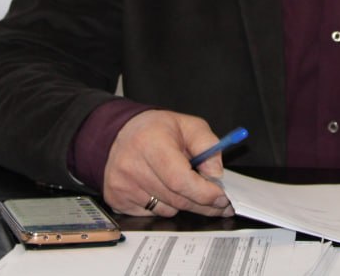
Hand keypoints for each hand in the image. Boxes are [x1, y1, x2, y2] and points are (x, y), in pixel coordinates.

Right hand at [102, 109, 234, 217]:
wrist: (120, 134)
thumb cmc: (156, 130)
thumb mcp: (188, 125)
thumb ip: (208, 145)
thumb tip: (216, 174)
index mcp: (150, 143)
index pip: (180, 179)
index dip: (204, 192)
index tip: (222, 196)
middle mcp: (132, 166)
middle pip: (176, 199)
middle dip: (203, 203)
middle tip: (219, 202)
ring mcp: (122, 186)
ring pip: (167, 210)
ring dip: (183, 203)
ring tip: (184, 185)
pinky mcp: (118, 200)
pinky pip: (152, 214)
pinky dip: (165, 205)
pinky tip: (163, 188)